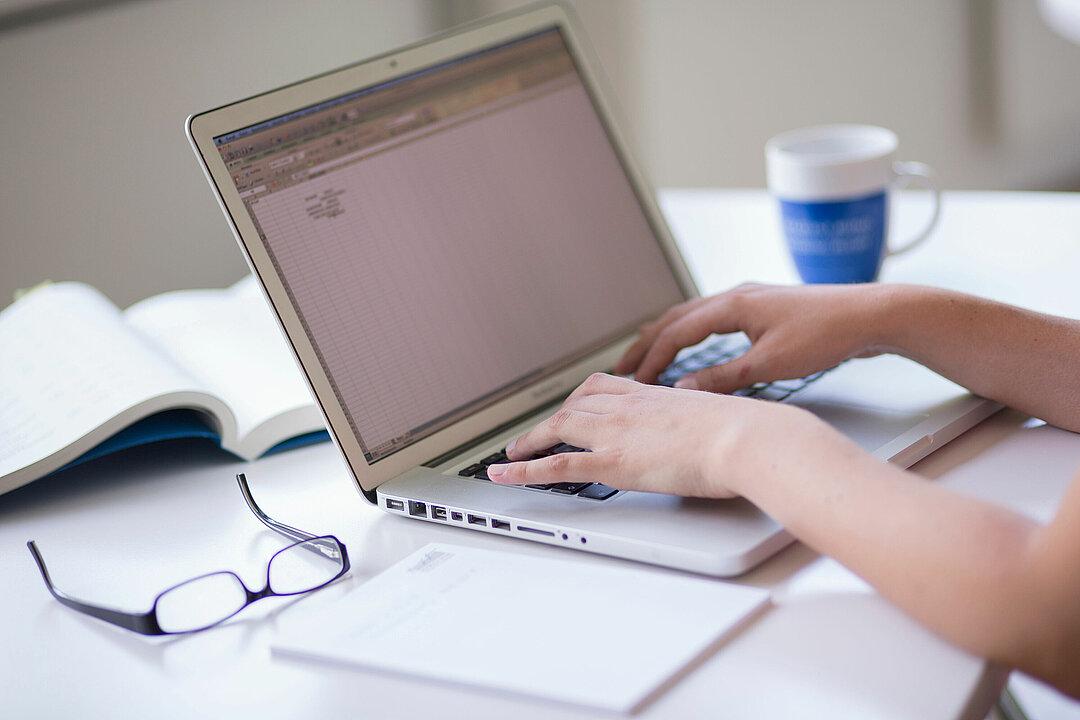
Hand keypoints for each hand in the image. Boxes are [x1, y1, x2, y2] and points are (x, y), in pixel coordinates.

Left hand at [487, 372, 842, 498]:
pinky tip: (503, 474)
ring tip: (512, 454)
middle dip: (552, 419)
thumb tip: (708, 428)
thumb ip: (699, 421)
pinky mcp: (611, 462)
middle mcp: (627, 406)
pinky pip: (555, 466)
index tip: (574, 405)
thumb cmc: (747, 431)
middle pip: (575, 404)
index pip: (603, 387)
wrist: (748, 438)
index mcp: (652, 394)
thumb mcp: (717, 416)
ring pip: (558, 429)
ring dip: (530, 441)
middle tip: (536, 434)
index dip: (582, 397)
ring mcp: (615, 433)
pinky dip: (522, 470)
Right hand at [615, 283, 888, 391]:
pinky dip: (691, 331)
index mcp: (732, 306)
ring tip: (646, 350)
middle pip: (676, 318)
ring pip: (693, 314)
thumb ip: (723, 378)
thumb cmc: (826, 334)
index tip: (634, 381)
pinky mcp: (764, 308)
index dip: (652, 358)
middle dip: (648, 343)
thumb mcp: (770, 364)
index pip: (676, 332)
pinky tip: (694, 341)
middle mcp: (736, 296)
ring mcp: (750, 299)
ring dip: (667, 334)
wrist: (871, 314)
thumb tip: (684, 389)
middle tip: (623, 366)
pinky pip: (712, 317)